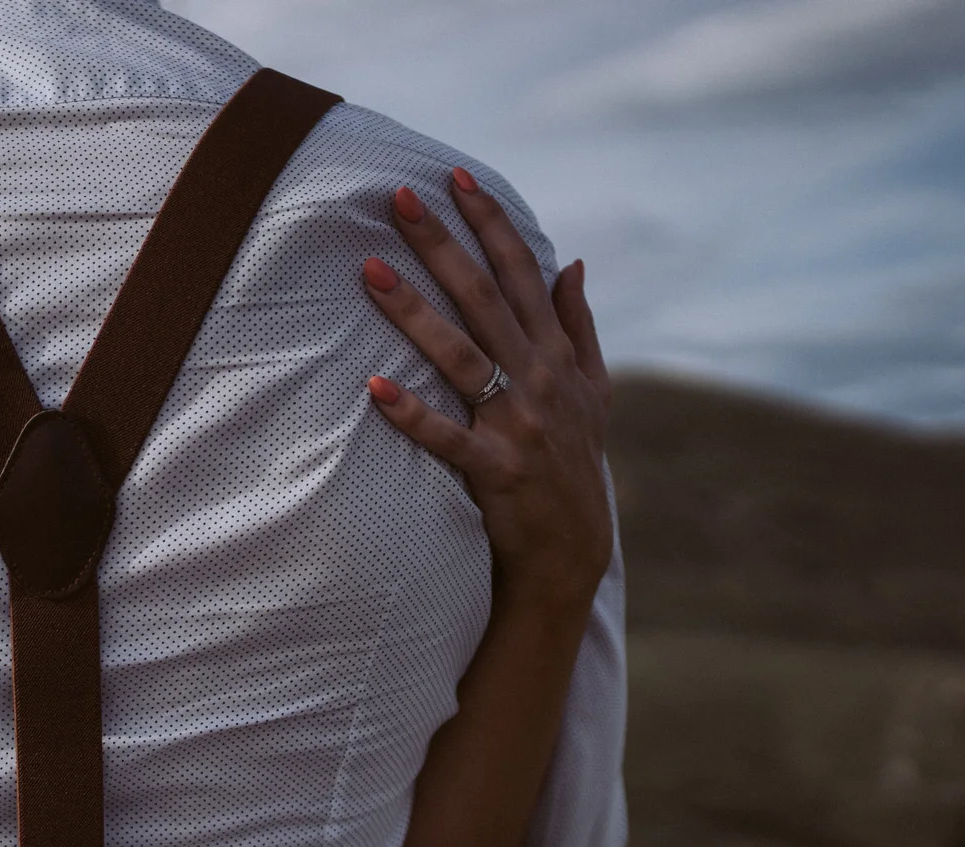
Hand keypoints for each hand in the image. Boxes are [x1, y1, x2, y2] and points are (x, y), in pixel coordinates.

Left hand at [361, 168, 612, 613]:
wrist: (573, 550)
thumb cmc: (574, 463)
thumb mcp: (593, 391)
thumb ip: (580, 325)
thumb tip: (575, 262)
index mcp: (557, 355)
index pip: (522, 273)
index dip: (490, 223)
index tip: (456, 178)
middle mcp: (539, 380)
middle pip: (484, 298)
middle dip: (442, 245)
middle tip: (399, 199)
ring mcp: (518, 424)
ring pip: (460, 355)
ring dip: (414, 313)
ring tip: (371, 272)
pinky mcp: (496, 469)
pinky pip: (448, 437)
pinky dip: (413, 415)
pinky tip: (375, 390)